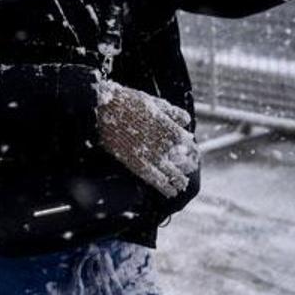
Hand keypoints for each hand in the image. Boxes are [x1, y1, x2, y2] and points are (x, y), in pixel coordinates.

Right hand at [95, 80, 198, 196]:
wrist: (103, 108)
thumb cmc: (127, 102)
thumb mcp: (153, 101)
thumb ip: (172, 112)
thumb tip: (186, 121)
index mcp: (169, 128)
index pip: (188, 144)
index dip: (191, 149)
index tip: (192, 153)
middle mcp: (163, 144)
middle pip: (183, 160)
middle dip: (188, 165)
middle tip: (189, 168)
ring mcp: (149, 155)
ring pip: (172, 173)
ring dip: (179, 180)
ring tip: (182, 184)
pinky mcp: (135, 163)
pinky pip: (154, 179)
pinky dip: (165, 187)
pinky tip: (171, 192)